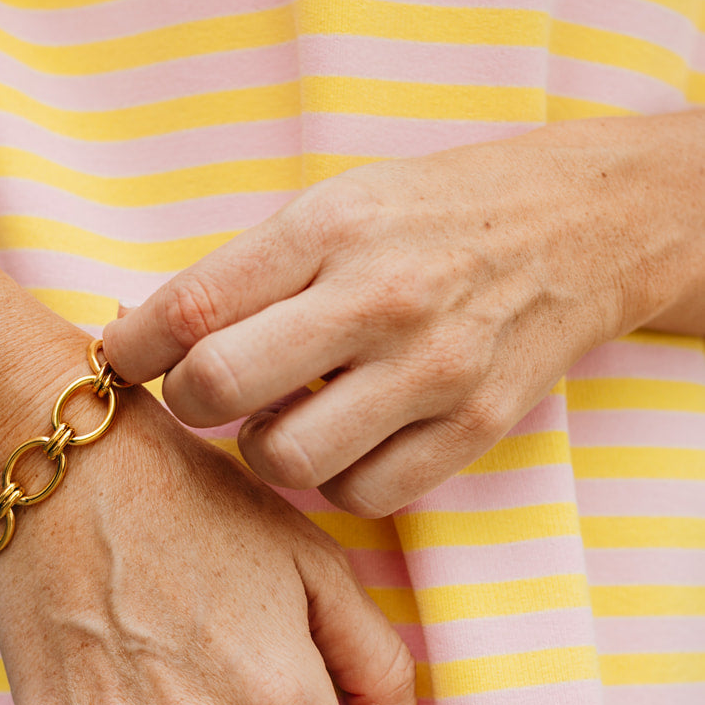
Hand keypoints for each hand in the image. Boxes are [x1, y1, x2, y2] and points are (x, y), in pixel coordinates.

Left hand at [103, 114, 704, 516]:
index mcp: (330, 229)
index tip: (126, 358)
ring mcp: (432, 369)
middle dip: (192, 402)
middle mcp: (380, 298)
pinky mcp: (474, 426)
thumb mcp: (331, 208)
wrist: (578, 227)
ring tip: (287, 415)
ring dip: (265, 450)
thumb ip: (241, 273)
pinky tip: (347, 439)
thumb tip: (131, 333)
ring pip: (286, 460)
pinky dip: (337, 481)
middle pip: (222, 388)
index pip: (192, 306)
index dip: (134, 347)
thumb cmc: (427, 219)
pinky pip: (362, 496)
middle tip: (209, 393)